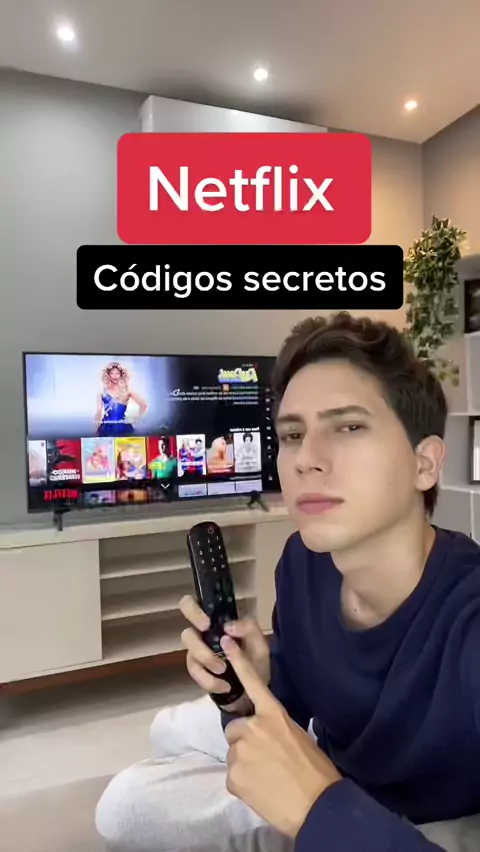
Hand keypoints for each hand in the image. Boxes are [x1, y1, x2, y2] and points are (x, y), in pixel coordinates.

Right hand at [179, 595, 269, 712]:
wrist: (256, 689)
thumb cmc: (256, 660)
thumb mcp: (260, 643)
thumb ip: (249, 628)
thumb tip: (228, 627)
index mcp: (215, 622)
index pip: (192, 606)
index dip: (193, 611)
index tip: (207, 624)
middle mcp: (202, 636)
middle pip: (185, 634)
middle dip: (196, 644)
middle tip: (215, 652)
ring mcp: (198, 655)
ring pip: (190, 656)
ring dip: (207, 662)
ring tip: (223, 670)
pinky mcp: (198, 672)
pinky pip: (196, 675)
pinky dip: (209, 680)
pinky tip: (224, 685)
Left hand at [222, 634, 341, 837]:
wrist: (317, 806)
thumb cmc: (315, 771)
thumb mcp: (298, 736)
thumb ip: (275, 727)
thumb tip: (264, 733)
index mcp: (274, 715)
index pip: (253, 683)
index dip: (239, 661)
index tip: (227, 641)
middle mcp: (253, 728)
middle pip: (236, 730)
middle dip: (245, 741)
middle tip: (266, 760)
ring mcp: (241, 752)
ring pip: (235, 754)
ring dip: (245, 764)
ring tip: (268, 777)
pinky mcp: (233, 776)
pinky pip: (233, 776)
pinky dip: (244, 783)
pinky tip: (262, 790)